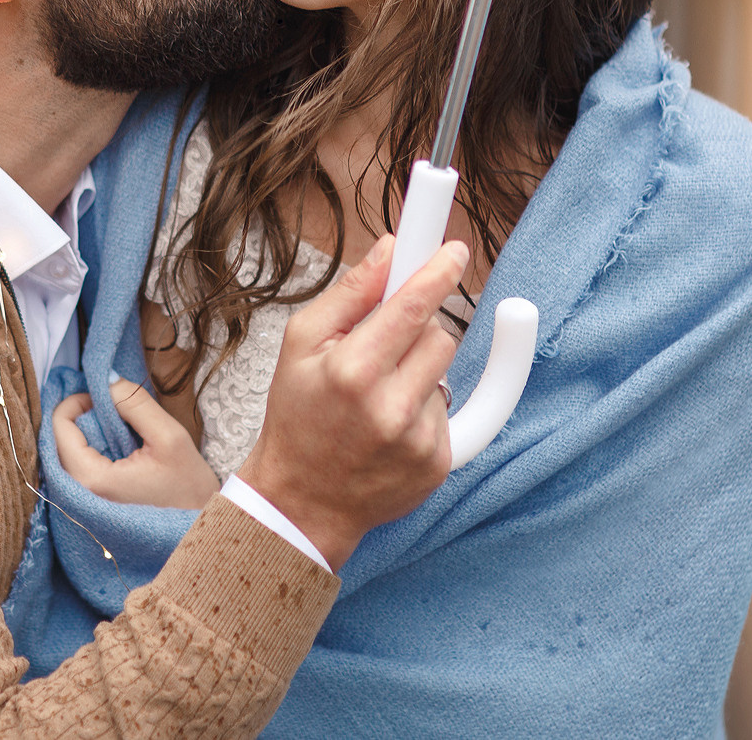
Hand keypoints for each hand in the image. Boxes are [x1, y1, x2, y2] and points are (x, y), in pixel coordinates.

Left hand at [53, 376, 220, 509]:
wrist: (200, 529)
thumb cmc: (189, 489)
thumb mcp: (169, 437)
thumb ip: (134, 403)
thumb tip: (106, 379)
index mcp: (91, 481)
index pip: (59, 425)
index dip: (79, 400)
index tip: (107, 395)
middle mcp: (76, 495)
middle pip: (61, 437)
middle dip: (87, 416)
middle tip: (119, 411)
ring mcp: (81, 501)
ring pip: (70, 450)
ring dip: (93, 432)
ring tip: (126, 432)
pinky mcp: (91, 502)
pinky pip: (80, 464)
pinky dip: (96, 448)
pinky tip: (123, 449)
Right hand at [236, 234, 463, 569]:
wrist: (302, 501)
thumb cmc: (296, 416)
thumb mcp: (299, 344)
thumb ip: (348, 294)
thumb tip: (389, 249)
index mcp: (353, 370)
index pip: (413, 306)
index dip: (438, 272)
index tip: (455, 251)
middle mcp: (391, 407)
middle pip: (440, 336)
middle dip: (417, 331)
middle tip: (382, 347)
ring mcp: (418, 440)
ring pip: (445, 373)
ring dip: (420, 372)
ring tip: (379, 396)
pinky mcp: (436, 464)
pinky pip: (448, 412)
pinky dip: (424, 410)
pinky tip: (389, 428)